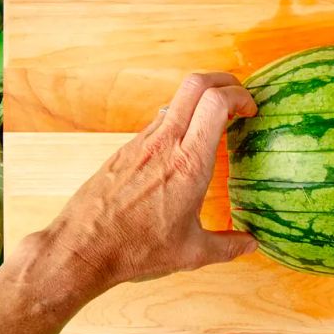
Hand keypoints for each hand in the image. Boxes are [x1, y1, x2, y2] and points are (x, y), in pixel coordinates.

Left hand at [30, 72, 258, 288]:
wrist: (82, 248)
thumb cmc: (137, 249)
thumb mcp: (192, 252)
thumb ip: (227, 246)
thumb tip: (251, 244)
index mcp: (189, 163)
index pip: (216, 103)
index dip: (240, 96)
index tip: (251, 110)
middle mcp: (166, 143)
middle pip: (196, 83)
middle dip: (224, 81)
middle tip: (239, 99)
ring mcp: (143, 142)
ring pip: (177, 98)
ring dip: (201, 99)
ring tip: (215, 123)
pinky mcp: (127, 149)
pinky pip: (160, 120)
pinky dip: (181, 119)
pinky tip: (185, 146)